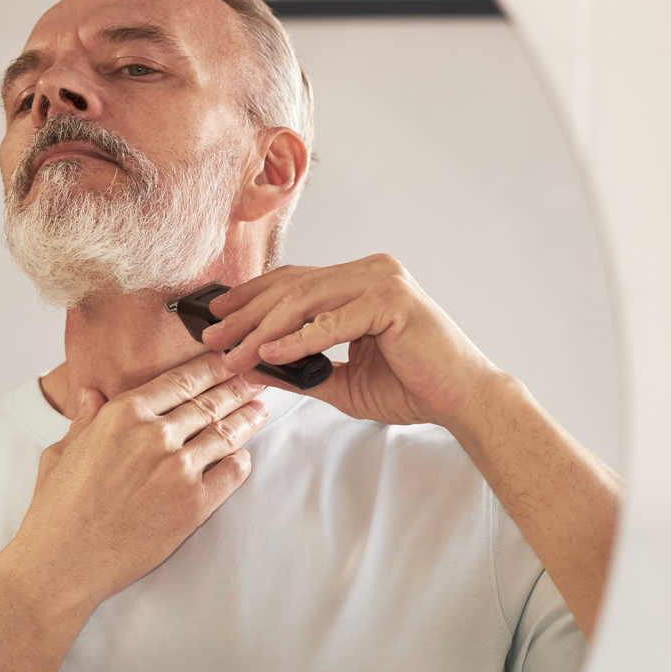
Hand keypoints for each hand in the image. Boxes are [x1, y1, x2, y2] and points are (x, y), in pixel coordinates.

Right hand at [10, 354, 267, 613]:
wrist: (62, 562)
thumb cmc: (55, 510)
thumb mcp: (61, 452)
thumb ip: (84, 420)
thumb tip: (91, 394)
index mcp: (122, 415)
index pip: (179, 380)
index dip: (209, 368)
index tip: (225, 361)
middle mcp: (155, 435)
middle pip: (209, 402)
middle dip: (236, 388)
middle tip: (254, 380)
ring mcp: (178, 470)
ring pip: (226, 434)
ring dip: (247, 419)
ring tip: (259, 410)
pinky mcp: (194, 505)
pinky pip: (232, 473)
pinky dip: (242, 462)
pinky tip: (243, 456)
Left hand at [199, 255, 502, 428]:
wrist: (460, 400)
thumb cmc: (409, 386)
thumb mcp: (338, 379)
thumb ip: (297, 368)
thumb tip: (249, 364)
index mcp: (358, 282)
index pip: (292, 281)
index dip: (249, 296)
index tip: (213, 315)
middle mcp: (369, 272)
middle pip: (291, 287)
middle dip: (244, 313)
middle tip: (210, 337)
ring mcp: (382, 281)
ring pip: (304, 300)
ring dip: (262, 329)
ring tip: (233, 352)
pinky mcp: (392, 301)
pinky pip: (331, 320)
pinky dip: (297, 338)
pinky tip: (269, 352)